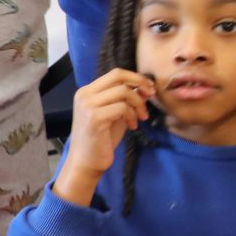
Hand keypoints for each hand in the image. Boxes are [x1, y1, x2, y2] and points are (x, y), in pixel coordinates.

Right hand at [52, 69, 154, 205]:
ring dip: (138, 104)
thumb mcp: (117, 114)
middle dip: (140, 83)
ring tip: (141, 117)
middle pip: (118, 76)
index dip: (136, 78)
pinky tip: (132, 126)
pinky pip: (122, 107)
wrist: (86, 162)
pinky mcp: (94, 118)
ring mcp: (88, 105)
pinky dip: (132, 115)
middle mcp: (85, 95)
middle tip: (151, 96)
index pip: (115, 73)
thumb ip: (127, 99)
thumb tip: (145, 87)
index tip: (149, 88)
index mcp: (87, 91)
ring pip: (123, 91)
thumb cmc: (101, 139)